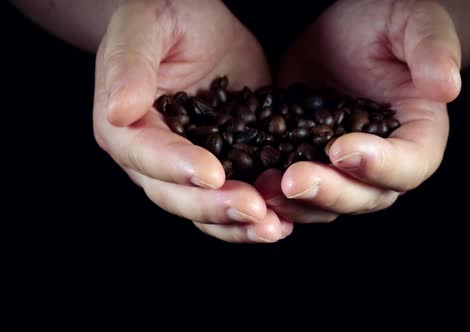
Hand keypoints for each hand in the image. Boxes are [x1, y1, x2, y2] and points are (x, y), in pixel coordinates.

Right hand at [93, 0, 290, 242]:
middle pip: (176, 196)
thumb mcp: (144, 26)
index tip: (213, 173)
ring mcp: (189, 167)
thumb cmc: (164, 14)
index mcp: (126, 127)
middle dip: (215, 206)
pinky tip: (286, 221)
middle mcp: (153, 157)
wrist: (198, 22)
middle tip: (255, 209)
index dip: (177, 167)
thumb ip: (130, 66)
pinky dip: (257, 215)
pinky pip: (235, 198)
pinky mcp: (225, 164)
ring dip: (239, 224)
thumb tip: (118, 111)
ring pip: (206, 209)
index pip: (147, 155)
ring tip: (275, 228)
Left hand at [257, 0, 460, 221]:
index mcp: (419, 136)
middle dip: (330, 192)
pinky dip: (275, 194)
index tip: (341, 148)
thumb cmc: (391, 19)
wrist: (348, 27)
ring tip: (265, 189)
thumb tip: (447, 88)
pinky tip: (250, 184)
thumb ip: (434, 51)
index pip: (409, 165)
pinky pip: (295, 188)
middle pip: (365, 196)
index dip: (379, 165)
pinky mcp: (308, 159)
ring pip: (327, 203)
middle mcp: (384, 162)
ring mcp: (343, 167)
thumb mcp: (416, 22)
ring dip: (298, 203)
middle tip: (294, 180)